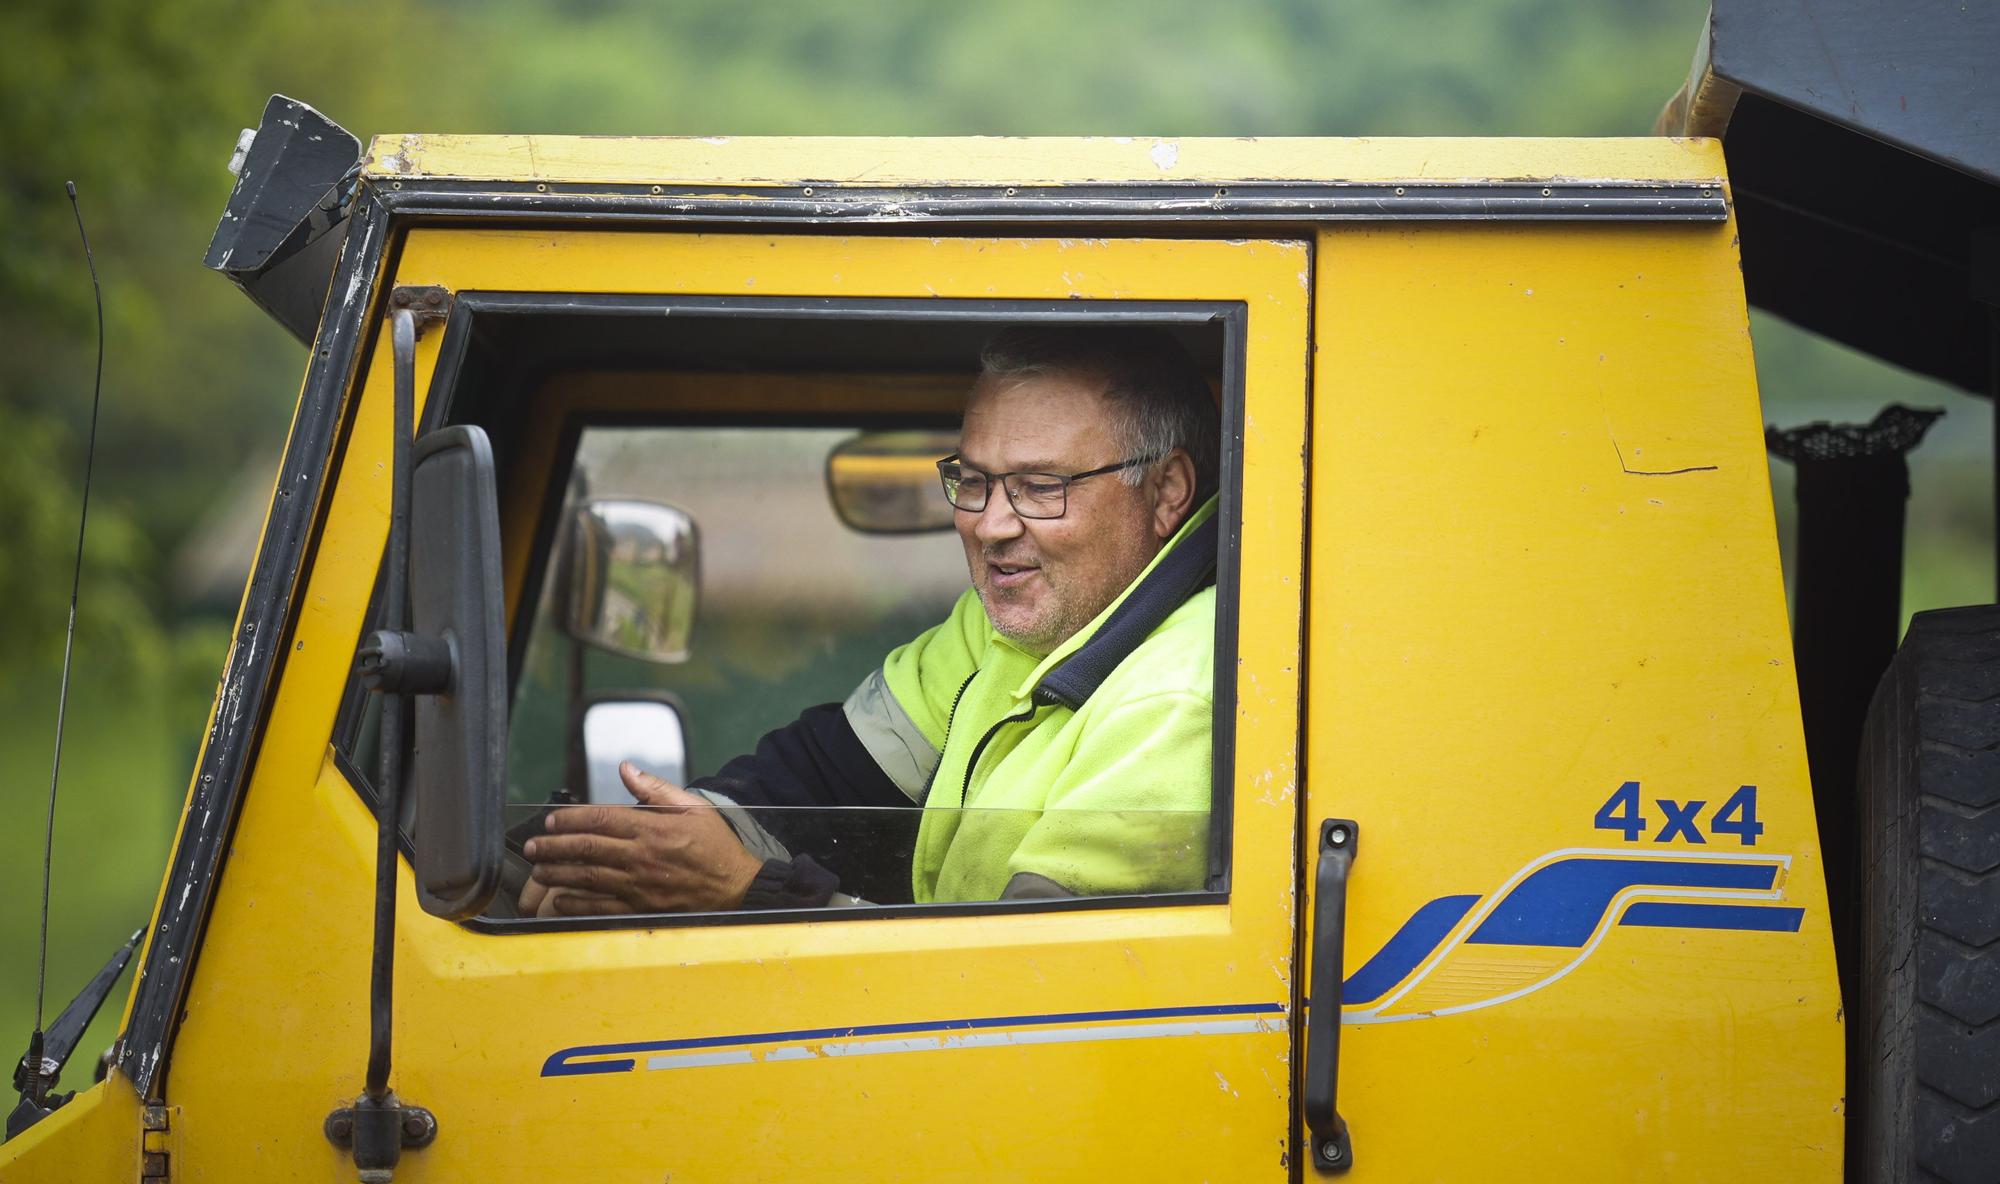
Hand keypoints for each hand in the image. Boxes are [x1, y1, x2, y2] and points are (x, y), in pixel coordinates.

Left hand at [522, 762, 763, 914]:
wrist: (737, 887)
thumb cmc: (715, 846)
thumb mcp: (693, 806)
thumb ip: (655, 789)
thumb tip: (626, 770)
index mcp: (651, 828)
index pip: (599, 819)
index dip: (570, 819)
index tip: (552, 820)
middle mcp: (640, 857)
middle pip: (585, 848)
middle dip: (553, 845)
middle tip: (533, 845)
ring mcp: (638, 885)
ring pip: (586, 877)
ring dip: (557, 872)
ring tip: (539, 868)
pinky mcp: (641, 908)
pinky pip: (600, 906)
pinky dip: (577, 902)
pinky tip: (561, 898)